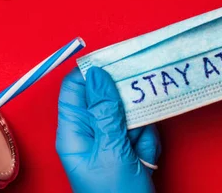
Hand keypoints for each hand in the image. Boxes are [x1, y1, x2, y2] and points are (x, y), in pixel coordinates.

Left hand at [56, 67, 160, 192]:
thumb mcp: (110, 151)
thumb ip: (105, 111)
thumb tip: (97, 75)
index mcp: (74, 132)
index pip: (74, 89)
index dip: (91, 72)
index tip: (114, 60)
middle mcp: (89, 133)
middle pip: (105, 98)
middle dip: (125, 107)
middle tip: (133, 119)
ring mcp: (110, 142)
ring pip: (128, 113)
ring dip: (140, 129)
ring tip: (139, 152)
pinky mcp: (128, 150)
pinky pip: (141, 131)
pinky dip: (148, 144)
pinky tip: (145, 161)